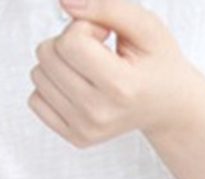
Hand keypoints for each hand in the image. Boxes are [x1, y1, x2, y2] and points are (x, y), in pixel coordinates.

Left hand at [28, 0, 202, 146]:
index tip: (103, 35)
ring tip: (91, 70)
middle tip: (97, 52)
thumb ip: (107, 7)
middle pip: (47, 56)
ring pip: (38, 76)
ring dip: (60, 64)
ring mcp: (86, 130)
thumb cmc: (157, 63)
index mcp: (121, 88)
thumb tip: (65, 3)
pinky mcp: (76, 138)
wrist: (169, 107)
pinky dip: (53, 87)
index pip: (70, 42)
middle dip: (68, 42)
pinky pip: (35, 100)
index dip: (83, 27)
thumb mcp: (144, 25)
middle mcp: (100, 114)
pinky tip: (80, 87)